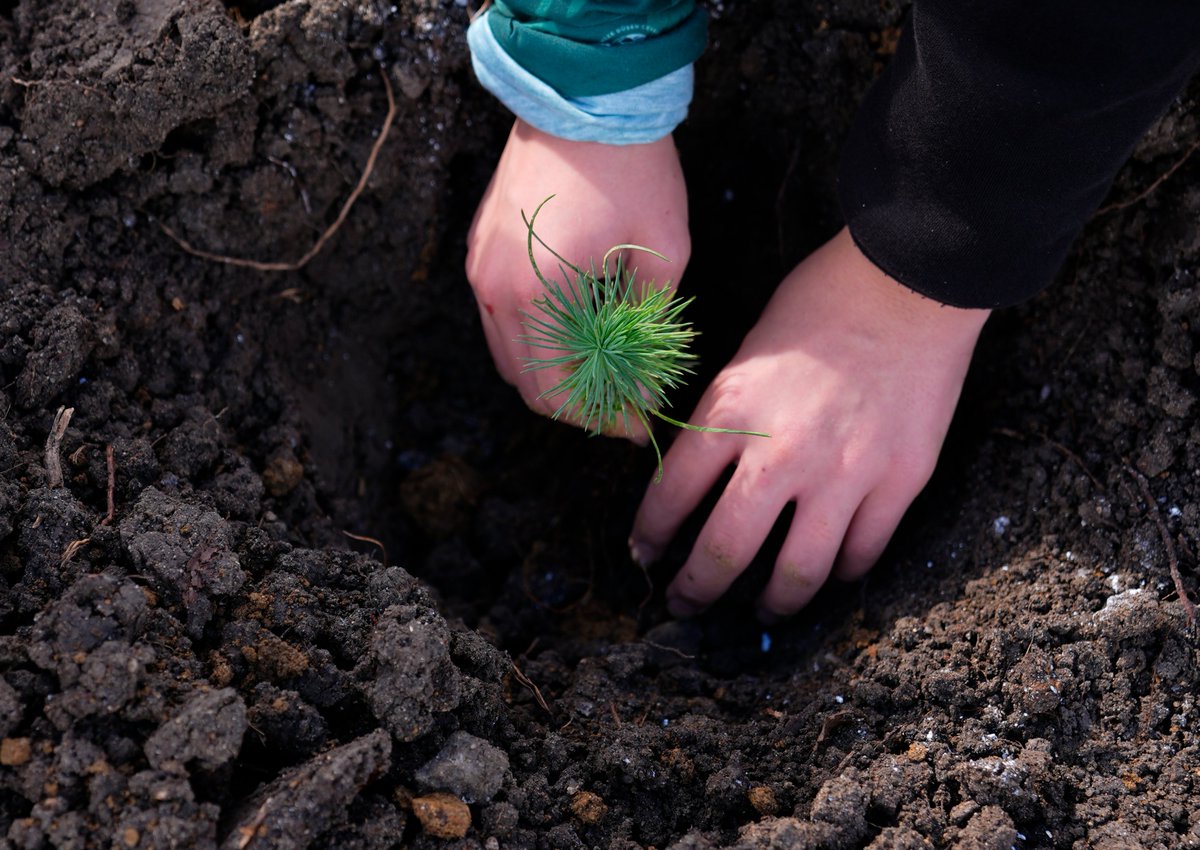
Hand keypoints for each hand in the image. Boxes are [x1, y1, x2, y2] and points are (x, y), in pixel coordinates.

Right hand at [466, 120, 689, 439]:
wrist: (584, 98)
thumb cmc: (632, 169)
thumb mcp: (663, 254)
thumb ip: (649, 324)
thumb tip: (646, 376)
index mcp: (537, 295)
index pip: (559, 391)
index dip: (600, 417)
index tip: (636, 425)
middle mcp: (495, 288)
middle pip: (527, 383)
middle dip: (577, 405)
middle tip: (623, 406)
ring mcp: (480, 267)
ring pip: (508, 354)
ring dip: (553, 375)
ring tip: (603, 375)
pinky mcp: (481, 248)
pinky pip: (499, 318)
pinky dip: (534, 341)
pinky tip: (575, 333)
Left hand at [629, 227, 990, 620]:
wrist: (909, 281)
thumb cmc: (820, 304)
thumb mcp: (744, 356)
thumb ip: (723, 420)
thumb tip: (699, 476)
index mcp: (731, 414)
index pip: (670, 497)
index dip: (649, 536)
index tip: (644, 554)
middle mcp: (781, 454)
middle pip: (724, 552)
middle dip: (694, 591)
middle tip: (684, 606)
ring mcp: (844, 474)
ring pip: (797, 573)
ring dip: (770, 603)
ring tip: (760, 610)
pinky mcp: (899, 481)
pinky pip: (861, 553)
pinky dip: (838, 573)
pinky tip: (826, 573)